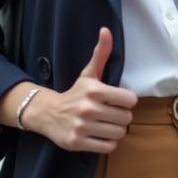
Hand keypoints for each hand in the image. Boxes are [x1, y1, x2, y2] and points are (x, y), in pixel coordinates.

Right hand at [22, 28, 137, 153]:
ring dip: (115, 130)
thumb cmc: (75, 93)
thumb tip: (106, 30)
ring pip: (118, 133)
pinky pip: (108, 147)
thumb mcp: (88, 73)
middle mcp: (87, 108)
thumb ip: (101, 53)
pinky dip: (107, 142)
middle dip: (121, 116)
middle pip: (126, 118)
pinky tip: (99, 134)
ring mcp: (82, 127)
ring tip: (105, 124)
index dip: (126, 101)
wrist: (47, 113)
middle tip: (111, 113)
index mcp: (93, 90)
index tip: (117, 100)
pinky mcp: (78, 143)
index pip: (130, 100)